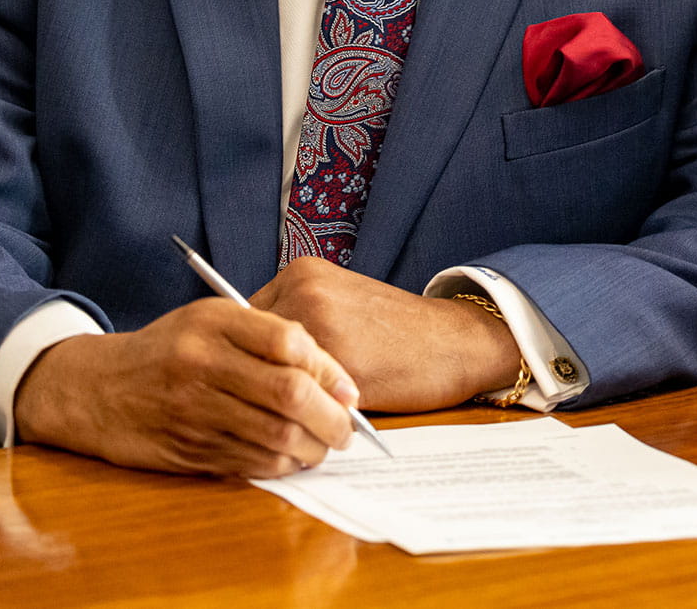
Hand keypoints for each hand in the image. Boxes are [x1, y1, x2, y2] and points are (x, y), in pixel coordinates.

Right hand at [12, 298, 359, 476]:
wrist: (96, 388)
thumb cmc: (171, 349)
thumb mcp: (214, 321)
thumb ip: (270, 336)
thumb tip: (331, 373)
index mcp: (215, 323)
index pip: (289, 342)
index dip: (330, 370)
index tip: (349, 391)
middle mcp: (203, 364)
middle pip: (288, 393)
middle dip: (330, 417)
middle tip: (347, 429)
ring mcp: (193, 410)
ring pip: (273, 434)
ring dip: (311, 447)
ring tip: (324, 447)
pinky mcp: (186, 448)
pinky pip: (248, 461)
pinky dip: (281, 465)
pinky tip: (292, 458)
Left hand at [249, 258, 521, 411]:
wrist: (455, 341)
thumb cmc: (398, 329)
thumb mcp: (341, 302)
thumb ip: (296, 317)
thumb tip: (240, 354)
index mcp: (303, 273)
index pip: (243, 322)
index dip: (247, 356)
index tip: (253, 378)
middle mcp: (306, 294)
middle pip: (249, 350)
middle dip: (255, 380)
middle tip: (265, 403)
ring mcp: (323, 329)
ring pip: (271, 377)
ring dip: (276, 402)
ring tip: (290, 415)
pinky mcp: (341, 368)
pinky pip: (302, 401)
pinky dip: (300, 416)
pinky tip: (313, 422)